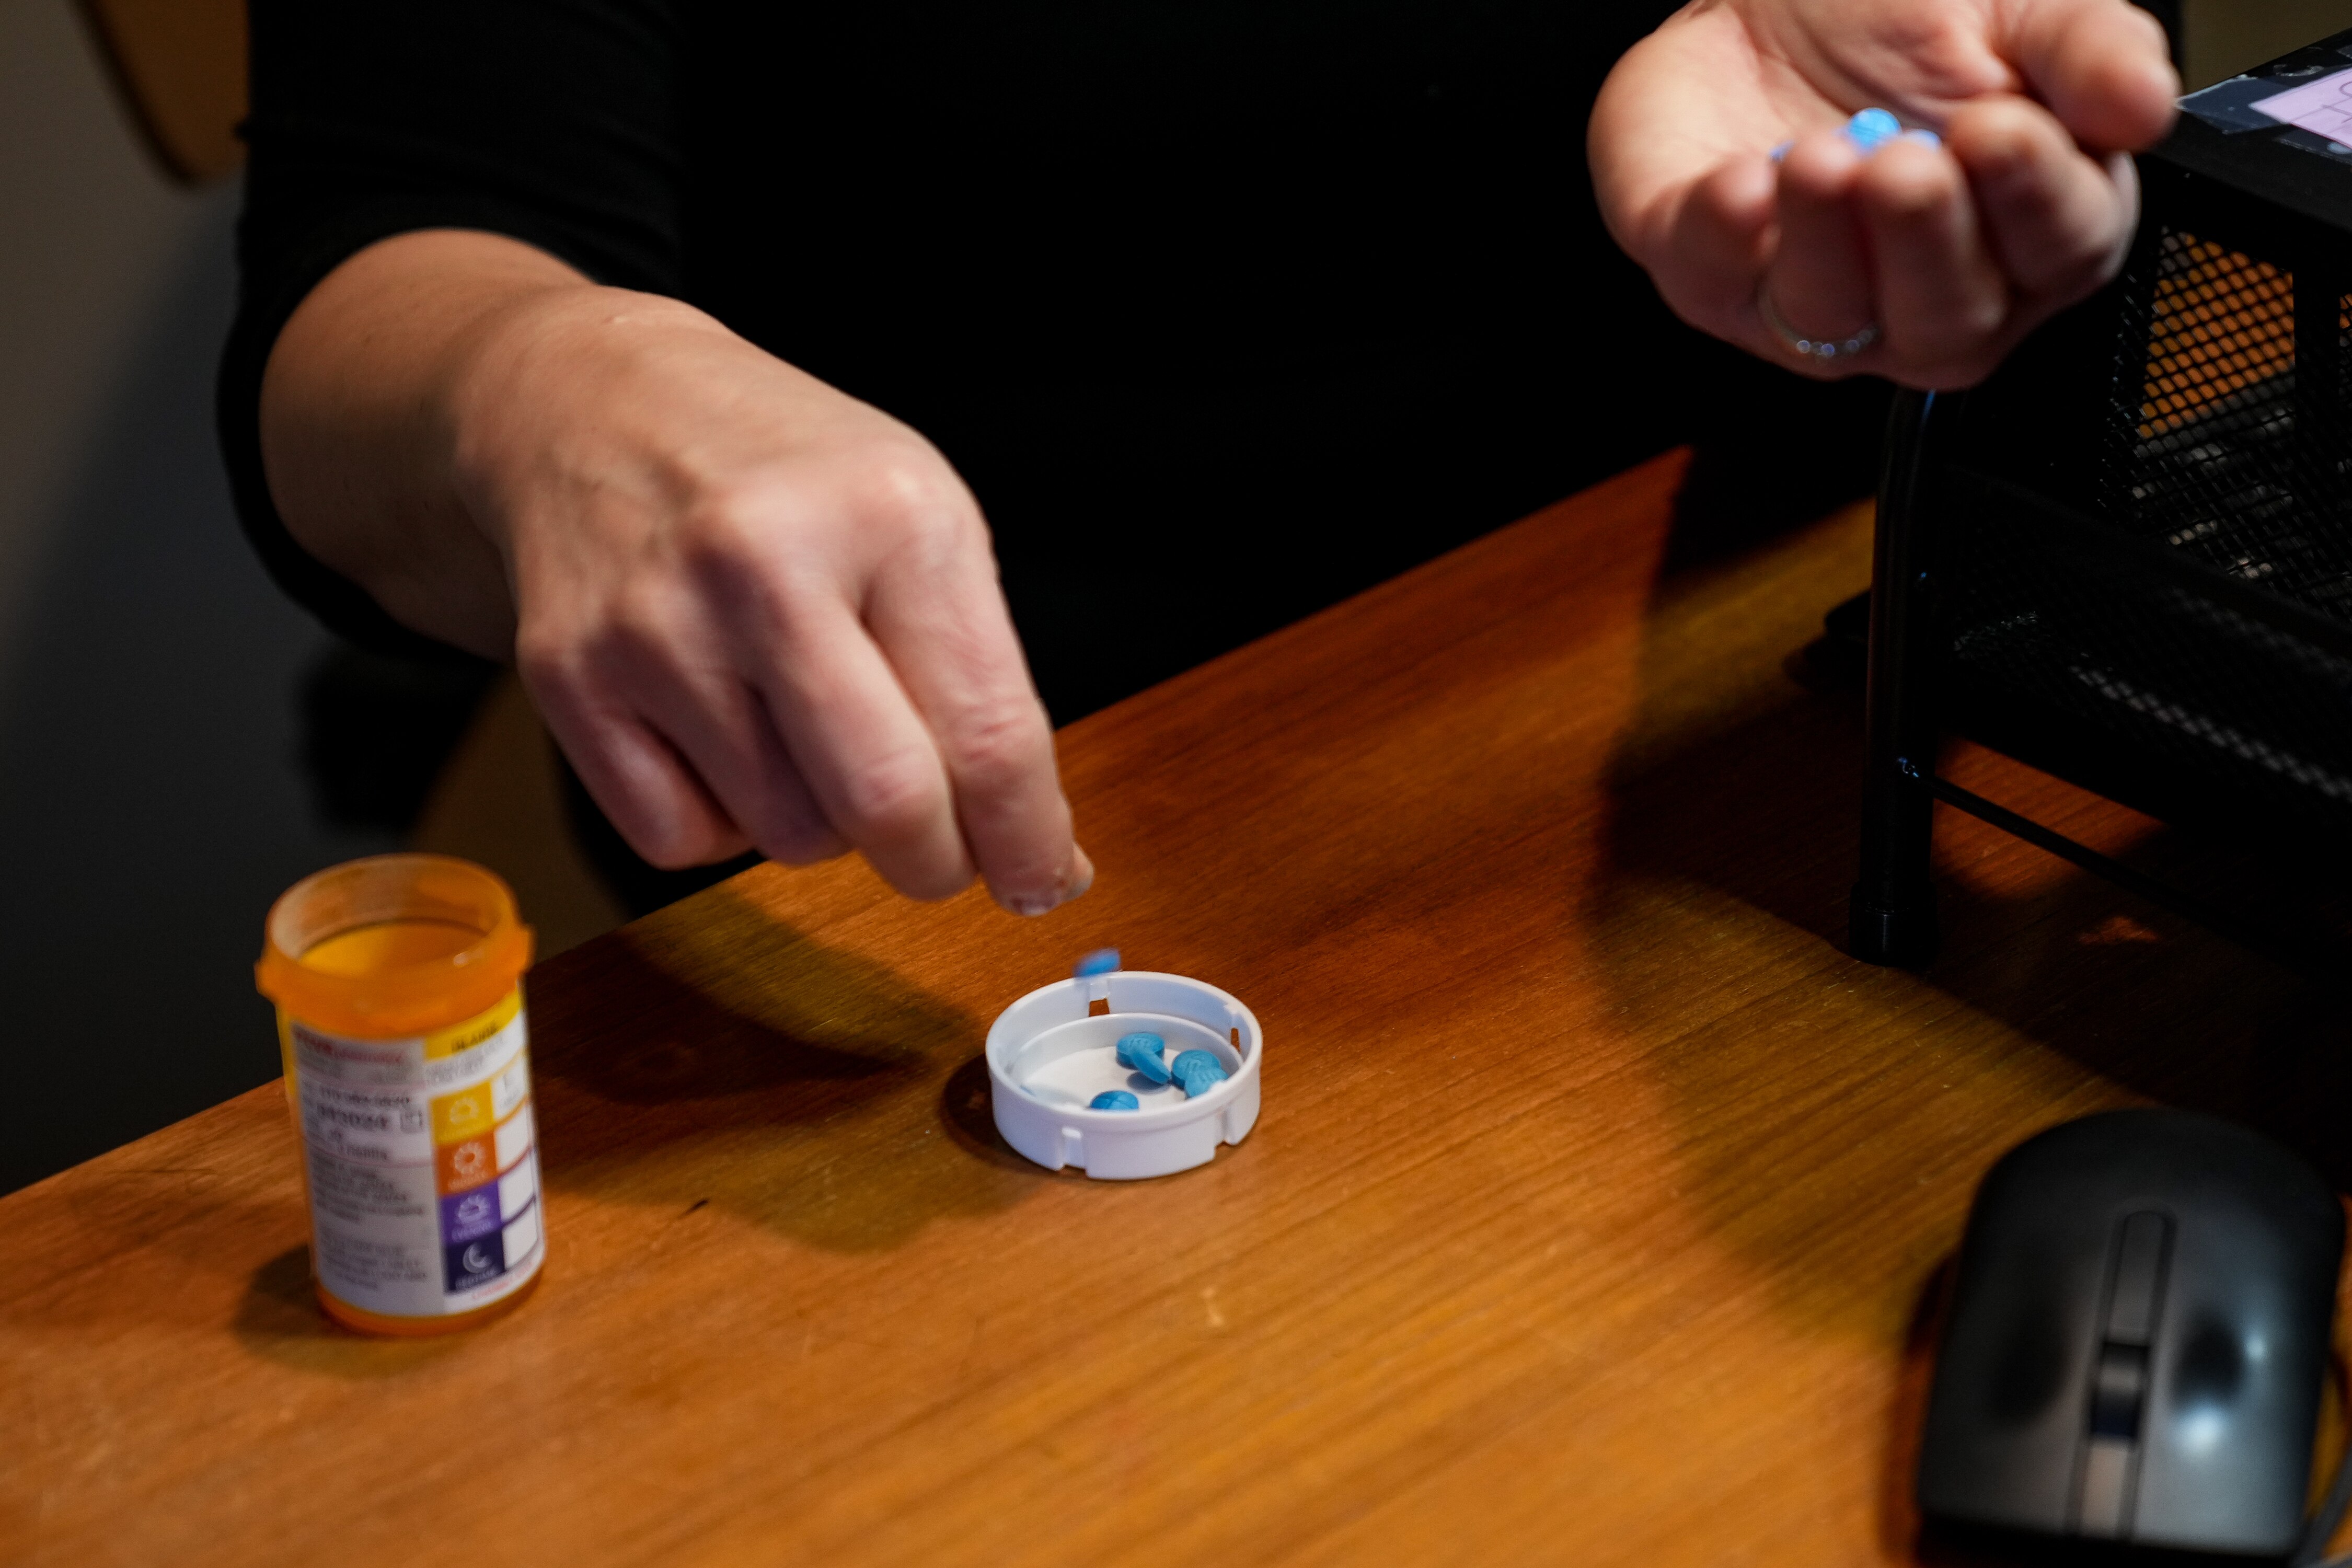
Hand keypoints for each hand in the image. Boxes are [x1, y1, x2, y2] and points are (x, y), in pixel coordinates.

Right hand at [265, 232, 1090, 912]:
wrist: (598, 400)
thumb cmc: (787, 476)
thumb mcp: (921, 520)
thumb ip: (981, 679)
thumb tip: (1034, 851)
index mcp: (889, 517)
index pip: (989, 735)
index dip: (1027, 839)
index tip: (1042, 878)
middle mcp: (768, 567)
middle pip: (886, 806)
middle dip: (933, 862)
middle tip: (938, 851)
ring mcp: (655, 627)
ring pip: (786, 837)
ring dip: (821, 825)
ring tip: (803, 731)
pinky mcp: (568, 677)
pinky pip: (678, 839)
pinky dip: (718, 821)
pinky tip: (719, 735)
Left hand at [1590, 0, 2178, 388]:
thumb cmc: (1903, 26)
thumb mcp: (2022, 15)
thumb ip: (2092, 54)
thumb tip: (2145, 104)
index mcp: (2025, 235)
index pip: (2059, 256)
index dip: (2035, 203)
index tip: (2002, 130)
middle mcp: (1920, 295)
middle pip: (1945, 324)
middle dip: (1927, 245)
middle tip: (1910, 164)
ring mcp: (1810, 302)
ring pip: (1826, 321)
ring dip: (1826, 244)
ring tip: (1824, 157)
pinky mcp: (1708, 276)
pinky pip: (1713, 285)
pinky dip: (1723, 239)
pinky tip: (1742, 184)